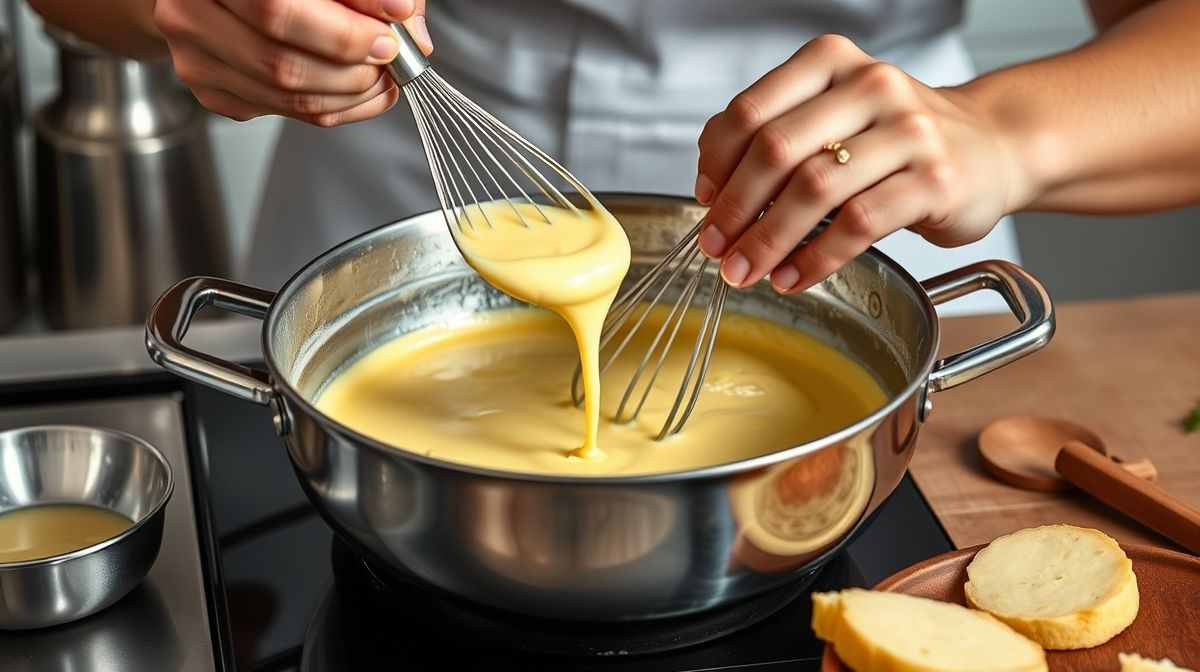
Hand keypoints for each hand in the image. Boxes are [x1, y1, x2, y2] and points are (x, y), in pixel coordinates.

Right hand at [154, 0, 429, 125]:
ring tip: (383, 74)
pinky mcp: (212, 90)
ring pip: (286, 94)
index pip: (278, 8)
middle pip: (282, 60)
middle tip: (391, 56)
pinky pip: (285, 111)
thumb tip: (407, 26)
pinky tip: (359, 89)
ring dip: (351, 92)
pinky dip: (335, 106)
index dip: (342, 30)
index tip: (392, 29)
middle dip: (353, 66)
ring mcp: (195, 56)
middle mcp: (190, 12)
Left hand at [694, 34, 1020, 293]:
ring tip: (748, 270)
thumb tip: (712, 186)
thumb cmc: (897, 139)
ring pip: (815, 189)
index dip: (717, 164)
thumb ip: (776, 136)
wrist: (991, 148)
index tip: (706, 201)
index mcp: (831, 63)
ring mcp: (908, 131)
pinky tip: (795, 277)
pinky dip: (817, 258)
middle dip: (735, 209)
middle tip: (717, 250)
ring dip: (769, 240)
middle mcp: (870, 86)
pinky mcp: (936, 179)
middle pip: (776, 150)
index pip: (750, 112)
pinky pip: (859, 224)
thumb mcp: (834, 118)